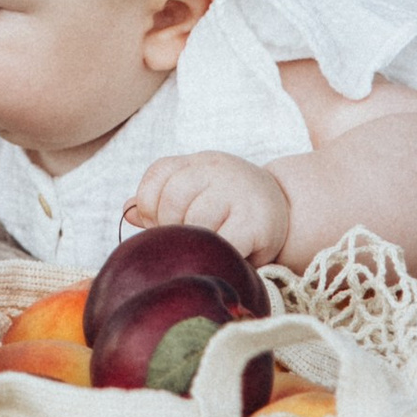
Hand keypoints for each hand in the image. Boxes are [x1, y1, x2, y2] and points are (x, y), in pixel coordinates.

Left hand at [126, 150, 291, 265]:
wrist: (286, 206)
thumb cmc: (232, 206)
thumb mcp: (198, 193)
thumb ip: (162, 201)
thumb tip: (129, 211)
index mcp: (197, 162)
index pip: (158, 174)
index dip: (151, 205)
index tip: (163, 223)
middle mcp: (216, 169)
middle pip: (172, 199)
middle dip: (172, 228)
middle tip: (189, 240)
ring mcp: (237, 193)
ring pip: (196, 222)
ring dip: (199, 243)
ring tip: (212, 247)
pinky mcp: (255, 222)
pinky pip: (223, 243)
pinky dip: (218, 254)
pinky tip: (225, 254)